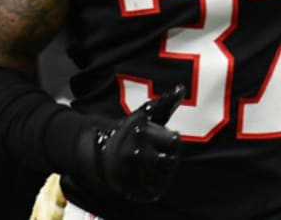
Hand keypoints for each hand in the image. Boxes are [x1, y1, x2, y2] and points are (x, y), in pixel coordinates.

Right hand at [89, 84, 183, 201]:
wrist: (100, 154)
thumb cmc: (129, 132)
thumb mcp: (143, 114)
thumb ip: (164, 102)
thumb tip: (180, 88)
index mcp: (141, 133)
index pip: (175, 141)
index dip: (173, 141)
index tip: (164, 140)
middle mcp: (136, 153)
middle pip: (171, 161)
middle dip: (169, 158)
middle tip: (157, 155)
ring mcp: (132, 173)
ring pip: (165, 178)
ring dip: (164, 174)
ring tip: (152, 166)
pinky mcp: (130, 190)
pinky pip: (154, 193)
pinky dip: (155, 187)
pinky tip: (148, 178)